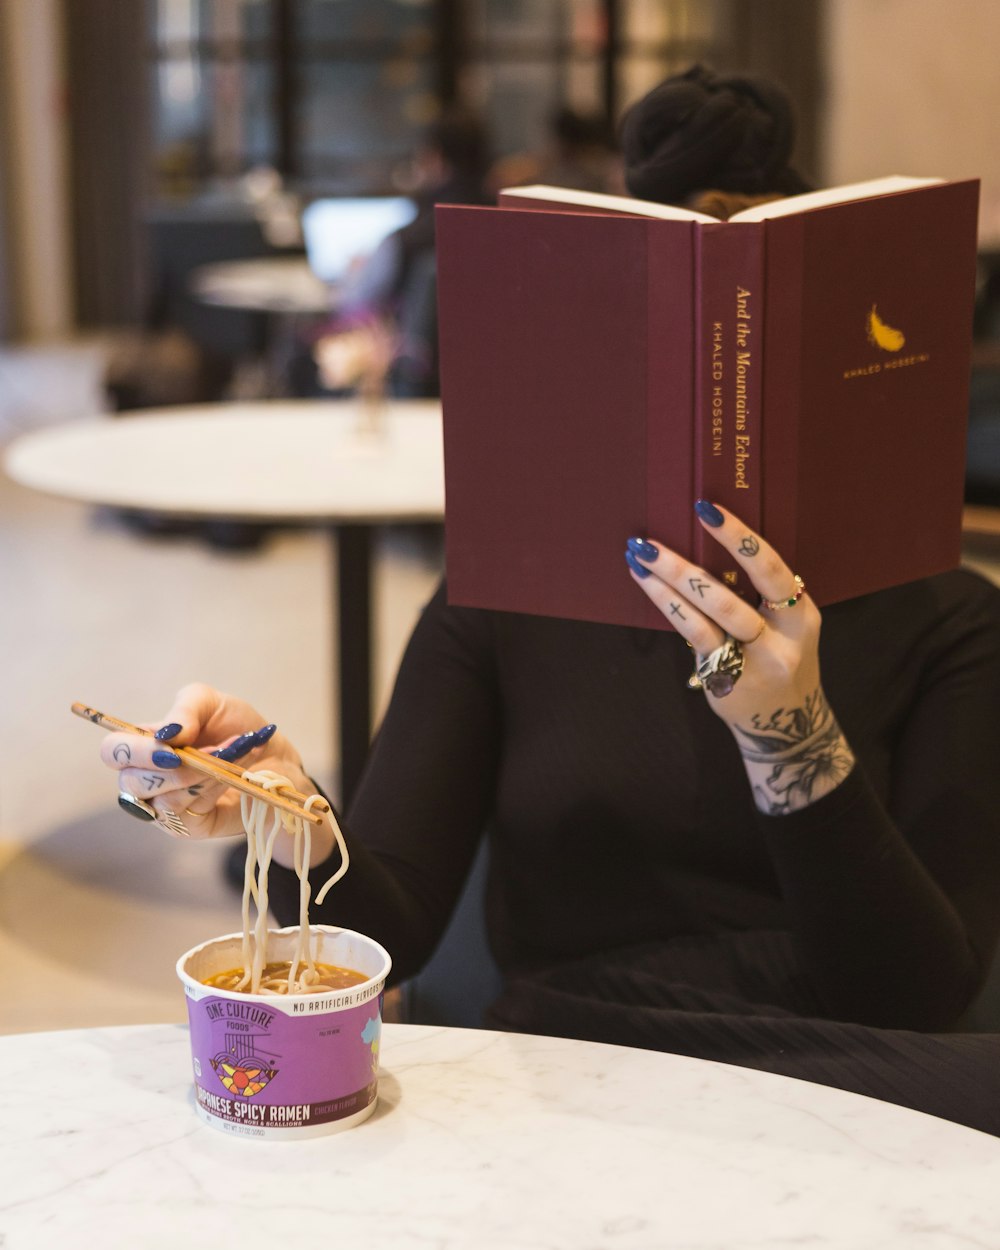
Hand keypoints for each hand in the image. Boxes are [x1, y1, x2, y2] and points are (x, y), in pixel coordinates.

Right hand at [100, 683, 331, 862]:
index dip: (131, 749)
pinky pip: (188, 809)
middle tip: (204, 749)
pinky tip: (230, 775)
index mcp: (145, 747)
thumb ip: (186, 709)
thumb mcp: (213, 704)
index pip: (112, 752)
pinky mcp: (189, 827)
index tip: (170, 741)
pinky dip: (211, 786)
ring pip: (163, 797)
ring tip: (232, 754)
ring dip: (201, 771)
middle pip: (130, 781)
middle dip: (169, 763)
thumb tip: (167, 735)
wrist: (277, 760)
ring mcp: (166, 808)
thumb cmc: (239, 730)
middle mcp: (148, 780)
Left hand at [625, 501, 854, 812]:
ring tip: (638, 558)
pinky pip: (694, 638)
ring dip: (668, 584)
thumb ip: (759, 595)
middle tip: (649, 540)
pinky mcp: (724, 681)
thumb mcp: (787, 628)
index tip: (707, 510)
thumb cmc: (778, 660)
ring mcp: (751, 664)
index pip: (771, 570)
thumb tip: (704, 542)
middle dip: (685, 566)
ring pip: (707, 618)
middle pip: (731, 597)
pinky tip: (648, 587)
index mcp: (801, 616)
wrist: (787, 728)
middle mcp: (781, 640)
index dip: (740, 538)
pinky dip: (670, 608)